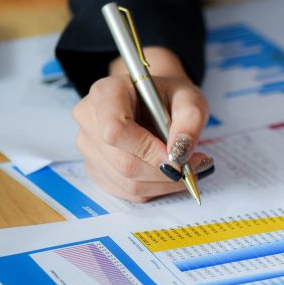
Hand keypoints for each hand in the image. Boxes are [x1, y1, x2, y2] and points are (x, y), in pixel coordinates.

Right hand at [73, 48, 208, 201]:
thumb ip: (189, 121)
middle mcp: (89, 120)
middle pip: (123, 162)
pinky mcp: (96, 169)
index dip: (148, 150)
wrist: (154, 102)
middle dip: (164, 172)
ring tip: (186, 168)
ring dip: (163, 183)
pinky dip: (154, 189)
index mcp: (106, 93)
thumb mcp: (190, 99)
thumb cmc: (170, 97)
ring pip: (126, 182)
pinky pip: (126, 191)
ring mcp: (89, 147)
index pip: (116, 131)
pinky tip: (168, 174)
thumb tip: (180, 154)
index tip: (178, 157)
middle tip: (194, 166)